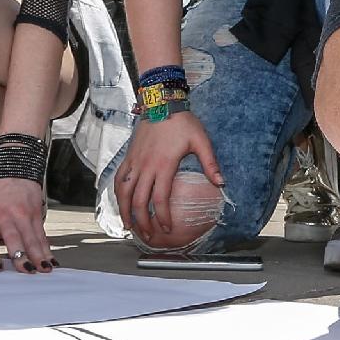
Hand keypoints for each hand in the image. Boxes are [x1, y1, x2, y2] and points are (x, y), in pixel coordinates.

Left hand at [0, 178, 53, 273]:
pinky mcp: (37, 214)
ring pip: (32, 238)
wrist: (15, 174)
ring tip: (43, 268)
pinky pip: (42, 235)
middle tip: (26, 270)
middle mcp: (7, 217)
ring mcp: (24, 215)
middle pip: (15, 238)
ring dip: (39, 255)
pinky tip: (50, 259)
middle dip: (21, 256)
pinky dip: (47, 249)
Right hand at [114, 110, 221, 237]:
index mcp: (164, 165)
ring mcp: (134, 162)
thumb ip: (210, 163)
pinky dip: (117, 195)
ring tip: (130, 227)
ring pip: (124, 192)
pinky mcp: (128, 157)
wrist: (161, 102)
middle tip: (149, 236)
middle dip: (143, 221)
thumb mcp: (201, 140)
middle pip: (139, 201)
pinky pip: (118, 179)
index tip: (167, 229)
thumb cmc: (183, 122)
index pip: (160, 199)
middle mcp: (146, 167)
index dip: (162, 217)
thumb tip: (221, 183)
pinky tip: (121, 204)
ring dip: (125, 211)